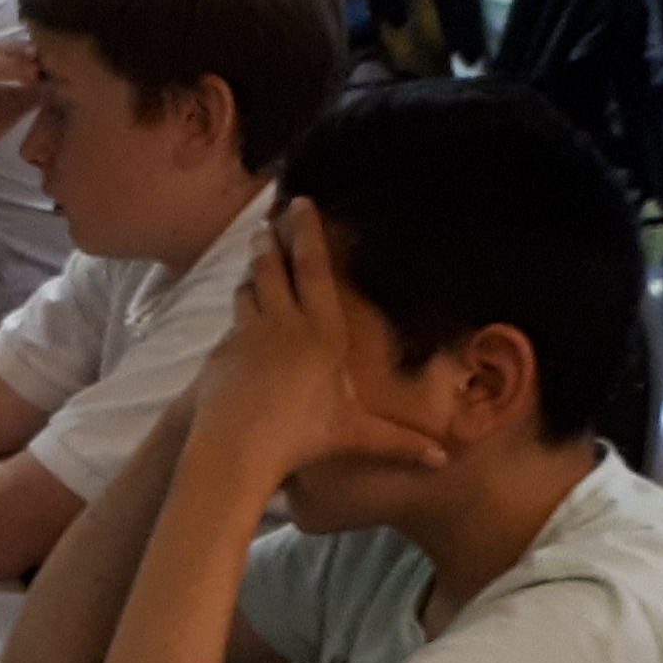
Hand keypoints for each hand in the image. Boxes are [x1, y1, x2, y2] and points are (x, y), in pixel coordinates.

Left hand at [182, 201, 452, 493]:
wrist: (238, 449)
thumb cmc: (302, 440)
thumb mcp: (353, 436)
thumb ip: (397, 442)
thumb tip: (441, 460)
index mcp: (321, 332)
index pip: (315, 269)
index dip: (309, 233)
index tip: (301, 203)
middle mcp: (284, 323)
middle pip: (274, 268)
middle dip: (272, 242)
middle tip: (268, 223)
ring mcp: (247, 334)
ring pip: (247, 290)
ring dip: (251, 273)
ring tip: (254, 259)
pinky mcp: (221, 352)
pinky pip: (229, 328)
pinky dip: (235, 319)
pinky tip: (237, 322)